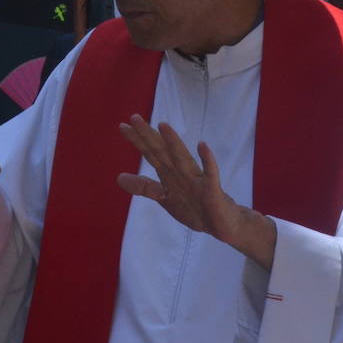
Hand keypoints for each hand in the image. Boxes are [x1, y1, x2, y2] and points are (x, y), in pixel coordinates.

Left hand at [117, 115, 276, 268]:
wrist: (223, 225)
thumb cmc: (195, 207)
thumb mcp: (165, 198)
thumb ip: (144, 187)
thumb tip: (118, 178)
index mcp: (170, 174)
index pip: (151, 154)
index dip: (137, 141)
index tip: (123, 125)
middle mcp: (182, 172)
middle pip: (162, 151)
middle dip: (148, 135)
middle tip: (134, 117)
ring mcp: (197, 180)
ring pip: (183, 158)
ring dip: (173, 142)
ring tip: (162, 125)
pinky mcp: (212, 190)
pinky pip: (210, 174)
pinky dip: (207, 160)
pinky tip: (202, 146)